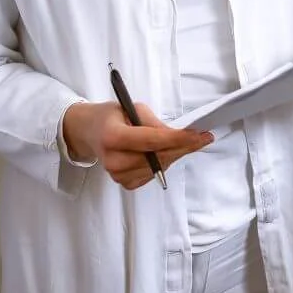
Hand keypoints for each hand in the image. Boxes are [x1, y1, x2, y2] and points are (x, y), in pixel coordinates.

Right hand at [63, 101, 211, 189]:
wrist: (89, 132)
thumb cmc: (111, 117)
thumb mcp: (132, 109)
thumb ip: (154, 123)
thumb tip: (178, 136)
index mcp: (113, 137)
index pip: (152, 140)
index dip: (178, 139)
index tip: (199, 135)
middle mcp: (113, 160)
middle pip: (158, 157)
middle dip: (183, 147)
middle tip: (203, 138)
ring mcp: (117, 175)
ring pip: (159, 168)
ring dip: (173, 155)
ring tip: (178, 142)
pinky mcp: (124, 183)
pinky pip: (152, 176)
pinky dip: (162, 164)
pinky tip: (160, 153)